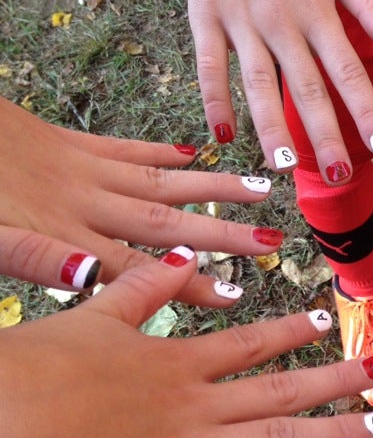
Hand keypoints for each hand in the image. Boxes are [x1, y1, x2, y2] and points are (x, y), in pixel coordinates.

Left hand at [0, 98, 278, 306]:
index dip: (189, 284)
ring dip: (212, 190)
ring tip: (260, 190)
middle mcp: (84, 201)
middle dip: (222, 236)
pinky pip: (125, 148)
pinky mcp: (68, 141)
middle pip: (166, 224)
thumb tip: (93, 276)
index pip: (138, 268)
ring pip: (160, 182)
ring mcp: (80, 167)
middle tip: (273, 243)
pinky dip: (160, 152)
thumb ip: (34, 258)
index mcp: (60, 233)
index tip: (235, 296)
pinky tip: (191, 153)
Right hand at [0, 247, 372, 437]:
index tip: (326, 323)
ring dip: (341, 430)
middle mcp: (200, 404)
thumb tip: (185, 257)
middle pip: (283, 389)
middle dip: (336, 378)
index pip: (251, 344)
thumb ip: (145, 288)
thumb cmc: (31, 373)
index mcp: (178, 362)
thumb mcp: (93, 315)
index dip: (293, 334)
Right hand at [185, 0, 372, 174]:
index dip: (364, 109)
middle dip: (325, 135)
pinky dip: (215, 100)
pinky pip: (210, 66)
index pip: (348, 70)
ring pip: (259, 84)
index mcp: (318, 11)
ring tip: (284, 166)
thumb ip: (367, 4)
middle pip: (307, 88)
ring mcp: (241, 21)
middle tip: (340, 174)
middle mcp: (282, 22)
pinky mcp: (205, 17)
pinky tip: (223, 136)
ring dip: (272, 127)